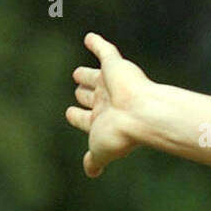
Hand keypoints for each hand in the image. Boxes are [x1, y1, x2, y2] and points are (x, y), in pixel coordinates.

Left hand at [65, 32, 151, 178]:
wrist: (139, 114)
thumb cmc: (120, 134)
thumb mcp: (99, 150)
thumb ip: (94, 160)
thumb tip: (91, 172)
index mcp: (101, 121)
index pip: (85, 118)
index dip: (77, 117)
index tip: (70, 114)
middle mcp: (106, 102)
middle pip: (90, 97)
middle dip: (83, 95)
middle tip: (79, 91)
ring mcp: (111, 84)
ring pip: (94, 77)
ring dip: (86, 75)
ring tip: (78, 74)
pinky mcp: (116, 66)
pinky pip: (104, 51)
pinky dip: (97, 44)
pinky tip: (89, 38)